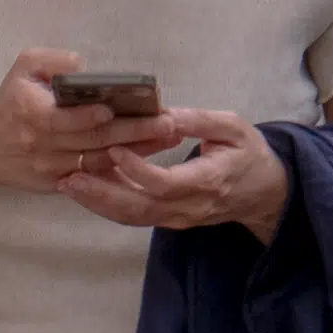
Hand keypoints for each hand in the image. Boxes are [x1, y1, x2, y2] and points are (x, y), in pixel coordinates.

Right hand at [0, 52, 158, 201]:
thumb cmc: (10, 101)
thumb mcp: (22, 68)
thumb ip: (52, 61)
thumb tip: (84, 67)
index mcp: (33, 114)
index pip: (67, 118)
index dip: (92, 115)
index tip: (118, 107)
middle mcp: (44, 145)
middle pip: (94, 140)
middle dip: (134, 131)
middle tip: (168, 122)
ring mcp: (53, 168)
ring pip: (101, 161)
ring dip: (138, 151)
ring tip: (169, 137)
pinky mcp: (60, 184)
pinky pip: (96, 177)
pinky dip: (122, 169)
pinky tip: (148, 158)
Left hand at [69, 111, 293, 235]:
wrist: (265, 194)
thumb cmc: (250, 155)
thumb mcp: (234, 128)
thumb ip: (200, 121)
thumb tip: (165, 113)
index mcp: (209, 180)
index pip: (167, 183)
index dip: (138, 170)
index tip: (114, 148)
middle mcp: (190, 206)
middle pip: (140, 207)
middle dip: (102, 194)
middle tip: (70, 177)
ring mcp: (178, 217)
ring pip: (133, 216)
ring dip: (98, 202)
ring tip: (68, 183)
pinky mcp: (169, 219)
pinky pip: (135, 216)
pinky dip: (108, 204)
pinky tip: (86, 187)